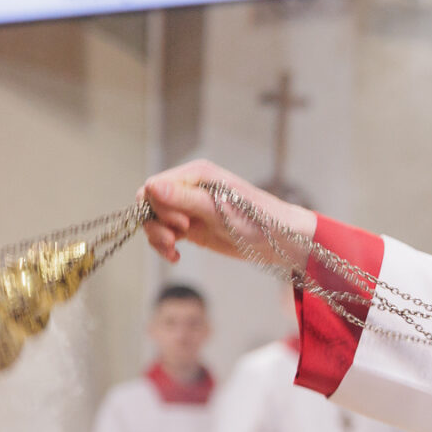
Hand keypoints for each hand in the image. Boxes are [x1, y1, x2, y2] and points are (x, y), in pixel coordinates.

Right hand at [139, 159, 315, 268]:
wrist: (282, 241)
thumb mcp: (220, 211)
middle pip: (150, 203)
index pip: (154, 187)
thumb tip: (151, 186)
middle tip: (174, 241)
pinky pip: (166, 233)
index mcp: (196, 174)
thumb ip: (186, 199)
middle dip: (156, 224)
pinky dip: (165, 245)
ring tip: (173, 252)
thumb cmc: (259, 220)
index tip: (183, 225)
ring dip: (158, 237)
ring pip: (155, 219)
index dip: (160, 208)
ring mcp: (189, 208)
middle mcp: (189, 188)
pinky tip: (175, 256)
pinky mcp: (192, 227)